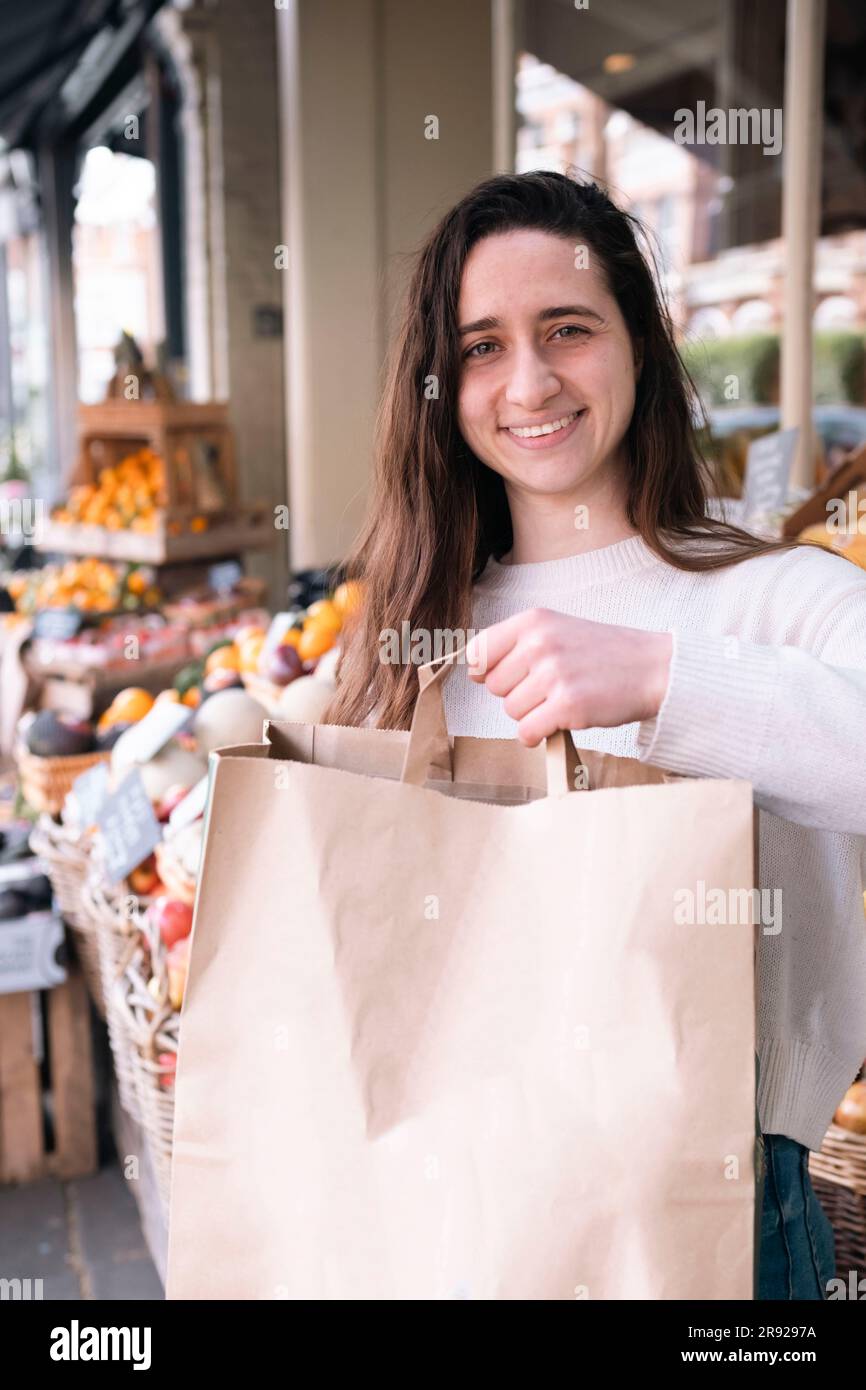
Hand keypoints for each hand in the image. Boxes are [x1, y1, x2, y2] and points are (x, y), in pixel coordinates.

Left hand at [463, 608, 672, 746]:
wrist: (653, 668)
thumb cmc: (602, 653)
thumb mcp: (557, 631)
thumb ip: (515, 645)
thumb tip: (471, 672)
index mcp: (533, 621)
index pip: (477, 652)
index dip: (483, 672)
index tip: (507, 677)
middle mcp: (539, 644)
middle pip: (493, 687)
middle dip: (517, 693)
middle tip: (552, 686)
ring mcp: (553, 674)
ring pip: (511, 711)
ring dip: (533, 714)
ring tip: (564, 698)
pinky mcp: (567, 705)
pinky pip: (527, 732)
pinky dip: (539, 735)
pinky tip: (559, 721)